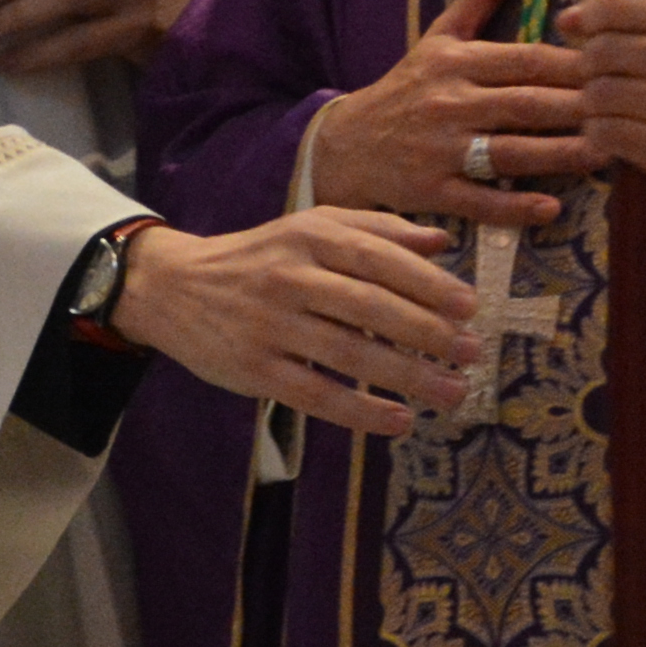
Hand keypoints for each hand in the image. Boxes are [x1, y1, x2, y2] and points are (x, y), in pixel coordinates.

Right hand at [109, 212, 478, 434]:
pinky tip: (398, 420)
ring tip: (451, 392)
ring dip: (407, 376)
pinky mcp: (255, 370)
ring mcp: (271, 325)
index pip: (379, 259)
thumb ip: (377, 229)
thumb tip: (441, 241)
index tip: (470, 308)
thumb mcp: (311, 226)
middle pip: (370, 307)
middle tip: (471, 353)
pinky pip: (316, 394)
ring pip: (348, 354)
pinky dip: (360, 411)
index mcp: (310, 236)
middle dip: (428, 333)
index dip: (429, 285)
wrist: (174, 287)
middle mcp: (291, 277)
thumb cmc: (259, 256)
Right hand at [300, 0, 590, 226]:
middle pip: (525, 105)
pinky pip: (479, 201)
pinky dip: (514, 207)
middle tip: (627, 111)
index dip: (573, 65)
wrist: (346, 144)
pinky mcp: (432, 191)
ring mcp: (441, 150)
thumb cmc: (407, 87)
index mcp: (458, 62)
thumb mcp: (441, 35)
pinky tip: (551, 209)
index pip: (526, 60)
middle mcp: (450, 103)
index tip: (617, 68)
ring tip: (606, 154)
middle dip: (577, 109)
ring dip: (559, 155)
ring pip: (509, 152)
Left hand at [557, 0, 645, 214]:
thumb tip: (567, 19)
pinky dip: (601, 133)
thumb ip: (634, 16)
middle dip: (592, 66)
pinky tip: (620, 132)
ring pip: (598, 94)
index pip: (615, 3)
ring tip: (616, 107)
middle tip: (607, 78)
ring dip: (595, 103)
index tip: (594, 34)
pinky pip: (605, 131)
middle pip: (601, 51)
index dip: (591, 19)